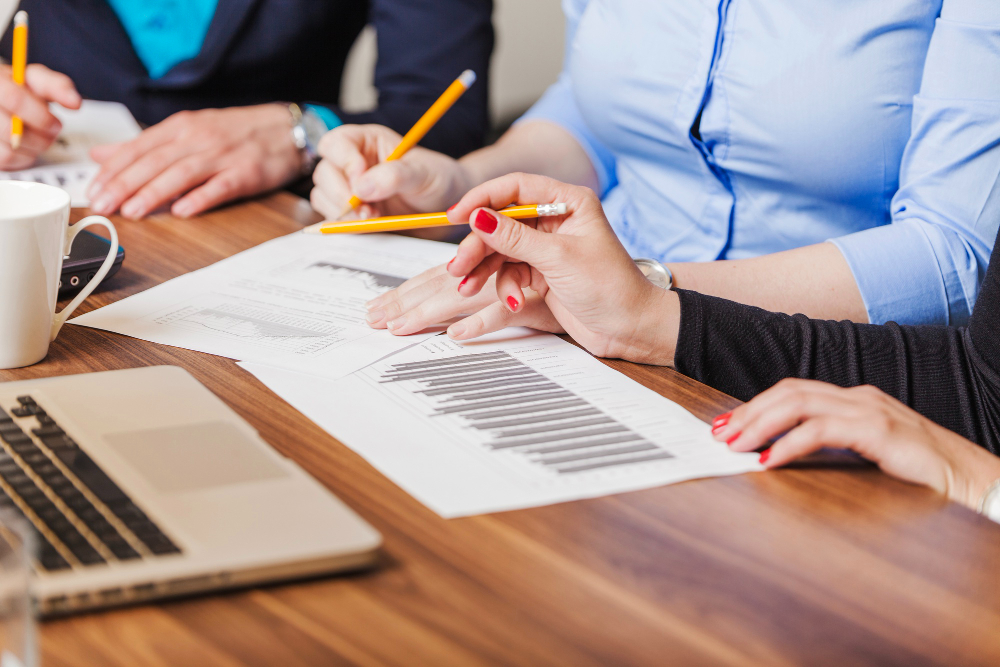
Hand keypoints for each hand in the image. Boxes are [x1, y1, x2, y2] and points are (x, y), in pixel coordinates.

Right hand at [0, 64, 80, 169]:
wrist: (4, 101)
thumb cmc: (21, 90)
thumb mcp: (38, 80)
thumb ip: (57, 86)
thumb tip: (74, 102)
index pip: (14, 99)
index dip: (41, 116)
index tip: (56, 123)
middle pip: (12, 129)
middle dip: (42, 133)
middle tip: (52, 129)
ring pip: (12, 146)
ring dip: (36, 145)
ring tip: (40, 135)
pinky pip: (8, 159)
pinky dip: (25, 155)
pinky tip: (28, 144)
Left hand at [87, 104, 301, 218]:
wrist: (286, 129)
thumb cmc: (237, 133)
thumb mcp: (189, 130)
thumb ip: (145, 146)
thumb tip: (102, 156)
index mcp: (181, 127)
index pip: (138, 148)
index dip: (113, 170)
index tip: (93, 190)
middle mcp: (198, 138)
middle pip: (154, 162)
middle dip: (124, 184)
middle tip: (103, 205)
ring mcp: (223, 155)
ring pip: (181, 174)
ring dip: (154, 193)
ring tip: (132, 211)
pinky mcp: (246, 173)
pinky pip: (219, 187)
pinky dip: (199, 198)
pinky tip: (181, 211)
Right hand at [310, 124, 472, 219]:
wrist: (449, 208)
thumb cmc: (439, 180)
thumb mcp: (422, 173)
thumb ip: (394, 176)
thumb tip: (361, 187)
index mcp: (367, 141)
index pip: (336, 143)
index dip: (344, 162)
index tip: (361, 184)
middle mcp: (353, 162)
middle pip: (325, 173)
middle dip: (342, 194)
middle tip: (367, 211)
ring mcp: (350, 189)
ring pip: (324, 196)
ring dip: (343, 212)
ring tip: (374, 217)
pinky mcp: (352, 213)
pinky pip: (333, 218)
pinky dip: (346, 224)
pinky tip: (370, 224)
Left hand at [365, 266, 565, 336]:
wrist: (621, 313)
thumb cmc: (577, 299)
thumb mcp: (524, 300)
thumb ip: (489, 297)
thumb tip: (447, 308)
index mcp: (495, 263)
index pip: (440, 276)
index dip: (408, 291)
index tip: (380, 309)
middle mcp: (504, 266)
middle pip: (445, 281)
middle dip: (408, 300)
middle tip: (374, 319)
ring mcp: (523, 281)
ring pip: (469, 291)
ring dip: (434, 309)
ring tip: (402, 327)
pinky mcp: (542, 301)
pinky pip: (506, 311)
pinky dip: (482, 322)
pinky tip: (458, 335)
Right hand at [367, 173, 680, 364]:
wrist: (631, 328)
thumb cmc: (610, 288)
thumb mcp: (558, 259)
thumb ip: (514, 238)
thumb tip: (478, 217)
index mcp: (568, 202)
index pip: (515, 188)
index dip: (482, 199)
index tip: (456, 215)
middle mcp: (556, 220)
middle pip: (501, 222)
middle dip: (478, 245)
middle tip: (459, 266)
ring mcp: (548, 247)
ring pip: (501, 250)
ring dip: (483, 269)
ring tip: (468, 288)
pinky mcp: (543, 272)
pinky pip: (510, 272)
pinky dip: (503, 287)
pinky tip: (511, 302)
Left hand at [712, 379, 999, 508]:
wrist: (975, 481)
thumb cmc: (920, 472)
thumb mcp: (866, 454)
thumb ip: (830, 447)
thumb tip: (779, 454)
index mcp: (854, 399)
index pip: (793, 391)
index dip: (756, 405)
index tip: (726, 424)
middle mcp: (859, 396)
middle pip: (789, 391)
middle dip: (749, 411)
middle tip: (720, 433)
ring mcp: (871, 409)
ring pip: (800, 403)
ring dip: (760, 423)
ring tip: (736, 444)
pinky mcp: (881, 430)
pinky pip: (823, 430)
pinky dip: (790, 443)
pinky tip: (770, 459)